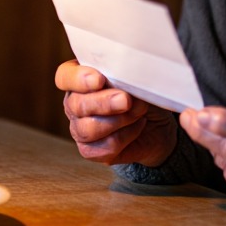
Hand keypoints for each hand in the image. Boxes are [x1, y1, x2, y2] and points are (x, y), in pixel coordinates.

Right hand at [55, 59, 176, 166]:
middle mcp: (75, 103)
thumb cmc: (144, 94)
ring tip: (139, 112)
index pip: (64, 77)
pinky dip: (126, 136)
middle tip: (126, 100)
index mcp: (80, 79)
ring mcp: (80, 128)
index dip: (78, 79)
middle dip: (104, 103)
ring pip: (87, 129)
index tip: (100, 80)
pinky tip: (137, 126)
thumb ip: (123, 75)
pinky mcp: (92, 150)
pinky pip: (103, 147)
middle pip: (76, 105)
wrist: (161, 123)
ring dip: (119, 120)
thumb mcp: (136, 78)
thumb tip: (122, 79)